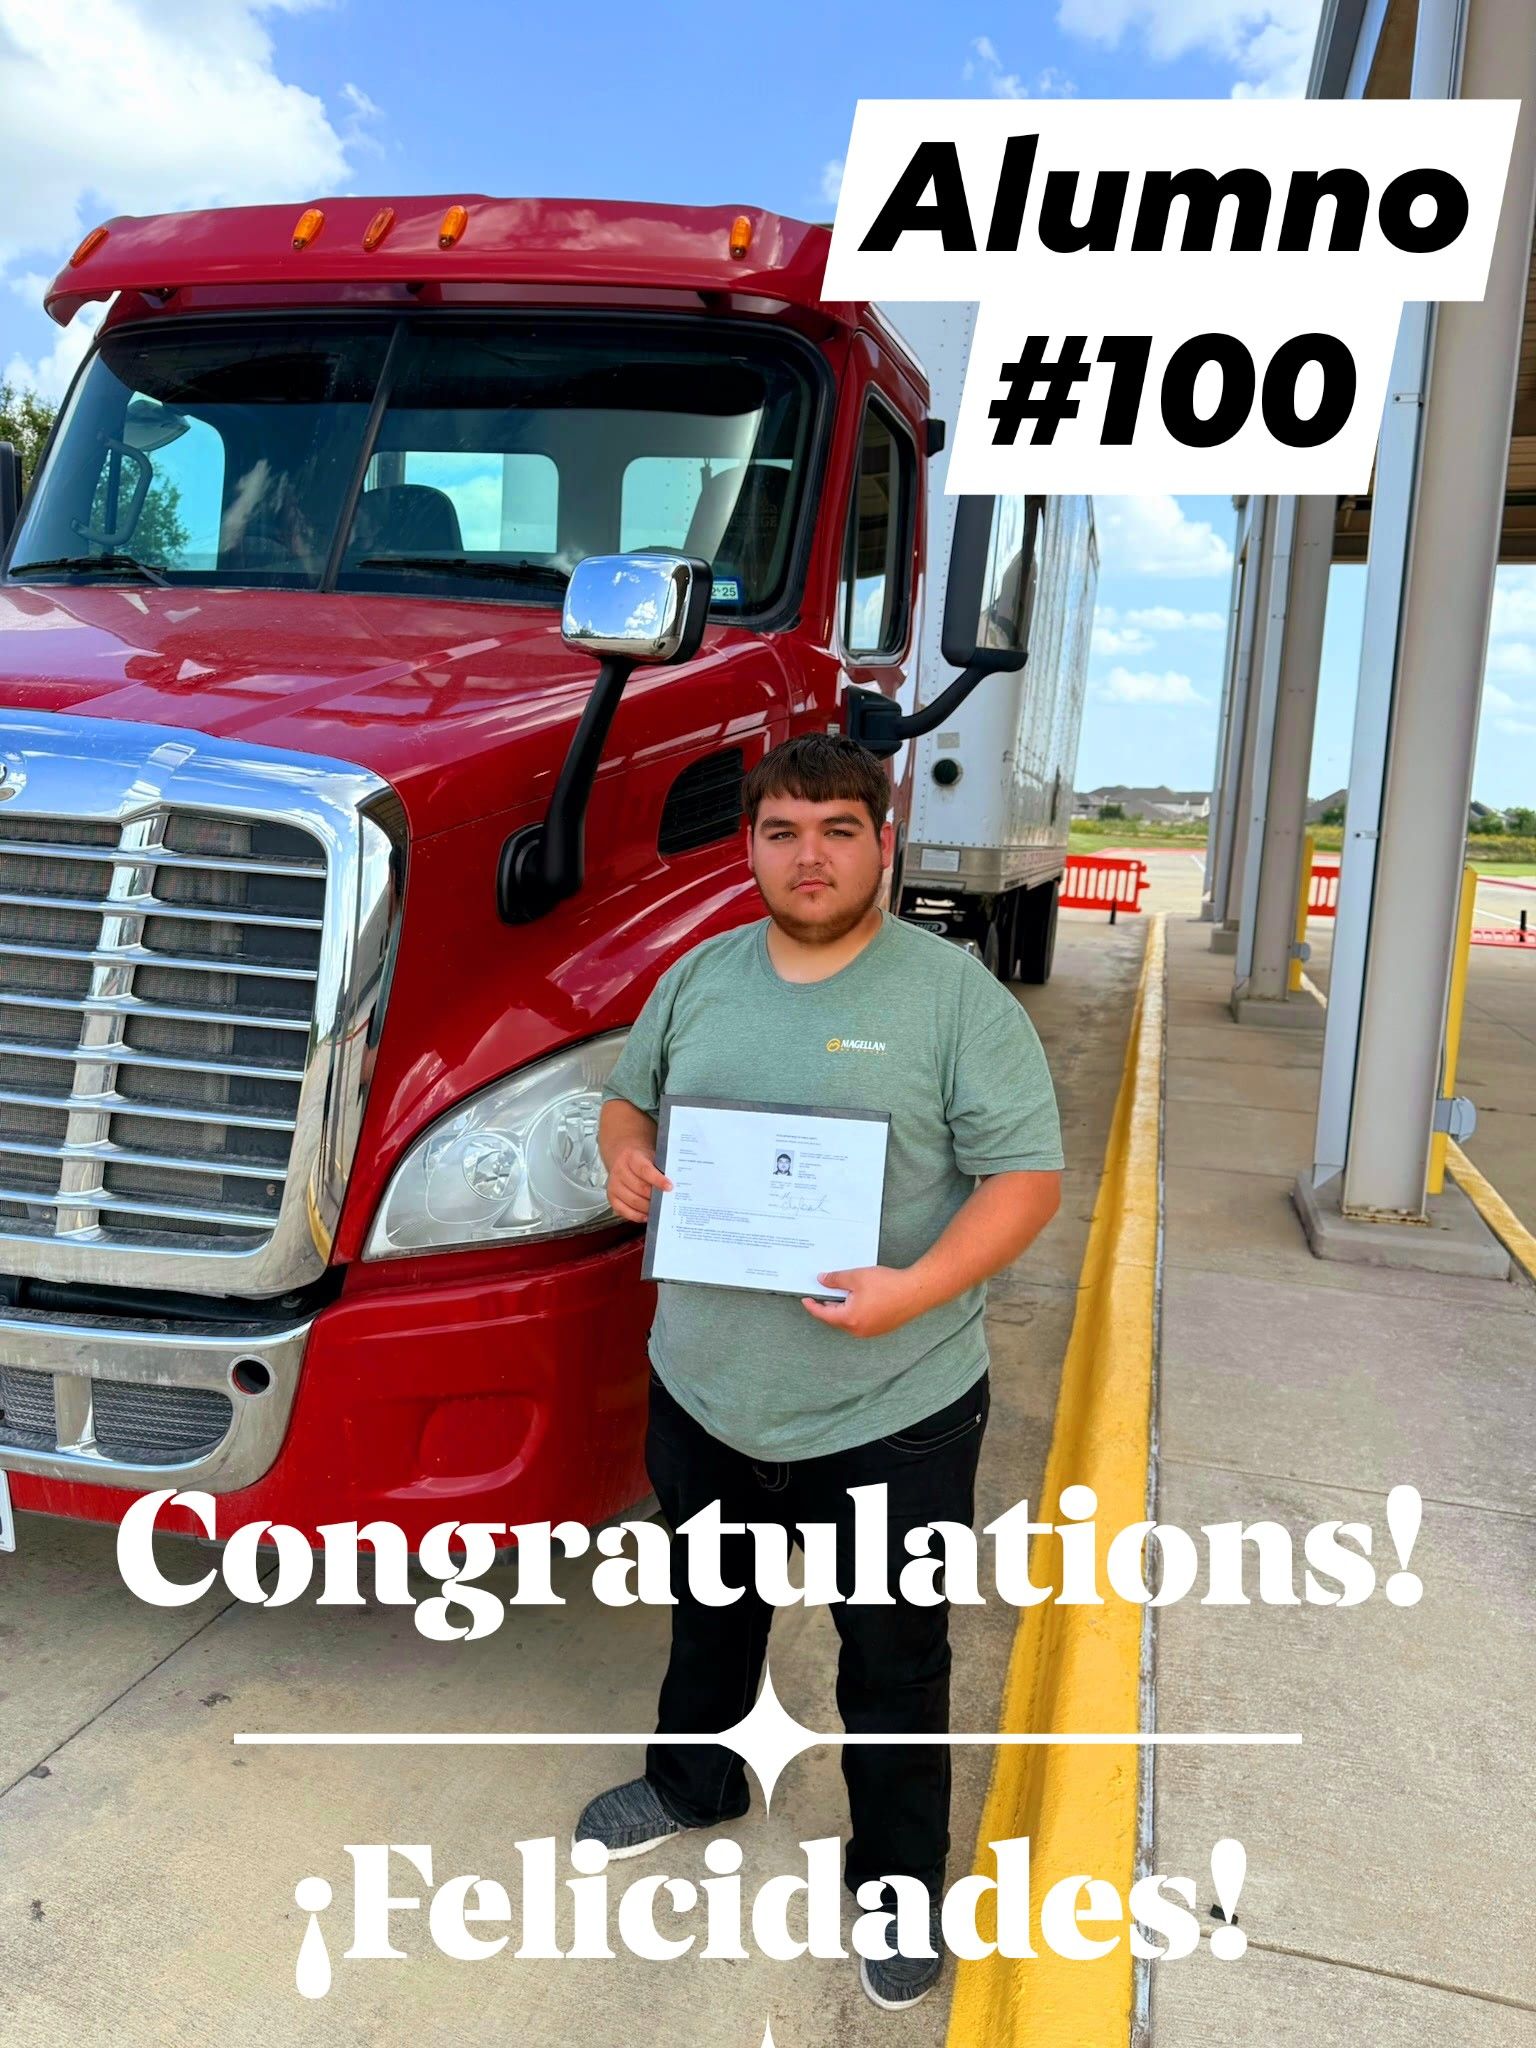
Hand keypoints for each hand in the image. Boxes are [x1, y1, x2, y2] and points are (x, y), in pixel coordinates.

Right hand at [606, 1143, 672, 1224]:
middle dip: (655, 1197)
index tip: (670, 1187)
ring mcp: (613, 1185)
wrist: (624, 1159)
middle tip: (667, 1202)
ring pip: (632, 1201)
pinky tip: (647, 1216)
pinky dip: (636, 1216)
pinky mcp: (611, 1197)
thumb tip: (678, 1184)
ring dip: (647, 1207)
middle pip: (639, 1188)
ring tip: (660, 1210)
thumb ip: (662, 1169)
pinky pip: (623, 1211)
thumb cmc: (643, 1161)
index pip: (645, 1170)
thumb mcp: (652, 1157)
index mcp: (631, 1157)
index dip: (658, 1180)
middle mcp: (619, 1171)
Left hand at [801, 1265, 926, 1337]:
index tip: (805, 1299)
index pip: (823, 1314)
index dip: (812, 1306)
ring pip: (848, 1321)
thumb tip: (822, 1280)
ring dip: (842, 1309)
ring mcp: (871, 1331)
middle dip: (827, 1306)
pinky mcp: (881, 1328)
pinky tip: (858, 1299)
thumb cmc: (888, 1285)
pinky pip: (861, 1322)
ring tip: (840, 1293)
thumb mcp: (856, 1276)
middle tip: (821, 1293)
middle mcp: (859, 1330)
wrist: (916, 1291)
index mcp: (849, 1319)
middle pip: (835, 1319)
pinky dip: (854, 1312)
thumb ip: (835, 1279)